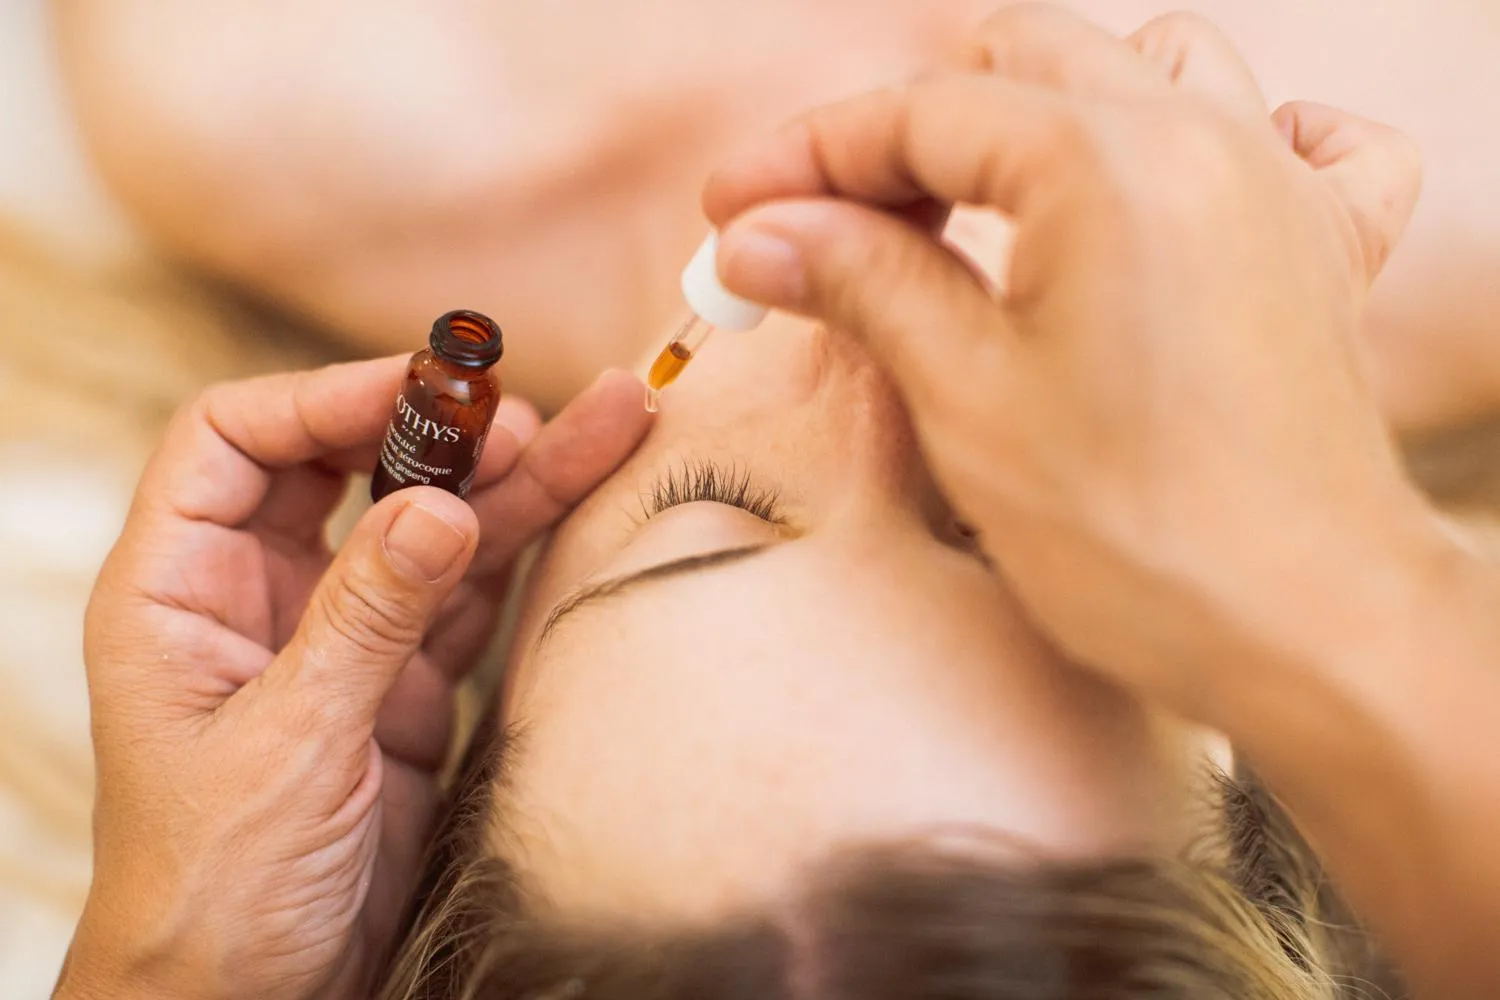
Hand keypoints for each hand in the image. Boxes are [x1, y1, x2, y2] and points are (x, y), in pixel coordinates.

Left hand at [56, 360, 649, 999]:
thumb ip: (366, 617)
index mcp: (180, 590)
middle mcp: (261, 595)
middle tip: (527, 411)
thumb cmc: (212, 886)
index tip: (424, 389)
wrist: (252, 997)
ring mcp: (341, 635)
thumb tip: (440, 506)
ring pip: (431, 528)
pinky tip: (582, 506)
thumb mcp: (288, 744)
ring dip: (512, 482)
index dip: (325, 397)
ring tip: (604, 425)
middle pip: (351, 467)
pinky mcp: (403, 682)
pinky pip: (470, 597)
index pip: (237, 442)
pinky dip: (525, 556)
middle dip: (439, 431)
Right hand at [702, 4, 1450, 713]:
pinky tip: (1174, 194)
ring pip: (1152, 65)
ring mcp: (1280, 187)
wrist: (1310, 634)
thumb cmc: (1138, 536)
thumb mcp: (968, 398)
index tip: (730, 208)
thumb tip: (758, 234)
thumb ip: (863, 282)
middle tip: (825, 223)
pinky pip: (1306, 137)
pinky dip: (1233, 135)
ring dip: (1046, 112)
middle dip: (905, 131)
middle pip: (1024, 62)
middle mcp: (1207, 139)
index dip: (806, 156)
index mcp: (1109, 162)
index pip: (923, 112)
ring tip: (978, 202)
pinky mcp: (1326, 251)